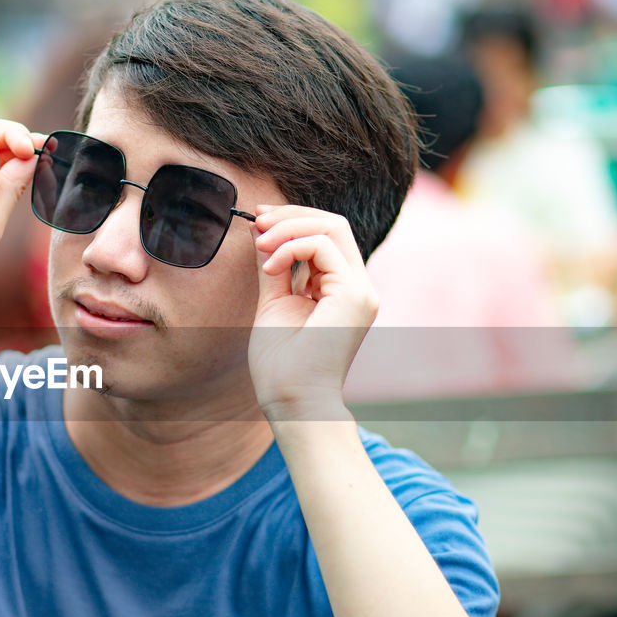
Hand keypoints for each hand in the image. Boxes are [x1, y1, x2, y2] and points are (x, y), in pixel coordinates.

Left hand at [248, 205, 377, 421]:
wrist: (291, 401)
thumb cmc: (280, 364)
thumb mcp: (273, 302)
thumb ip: (273, 266)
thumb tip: (260, 230)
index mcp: (340, 289)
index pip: (326, 235)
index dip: (292, 220)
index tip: (257, 219)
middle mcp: (357, 287)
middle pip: (334, 224)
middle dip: (291, 215)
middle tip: (257, 220)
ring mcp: (360, 291)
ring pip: (332, 228)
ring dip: (288, 229)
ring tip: (259, 244)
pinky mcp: (354, 296)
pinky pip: (324, 246)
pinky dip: (291, 246)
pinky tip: (270, 266)